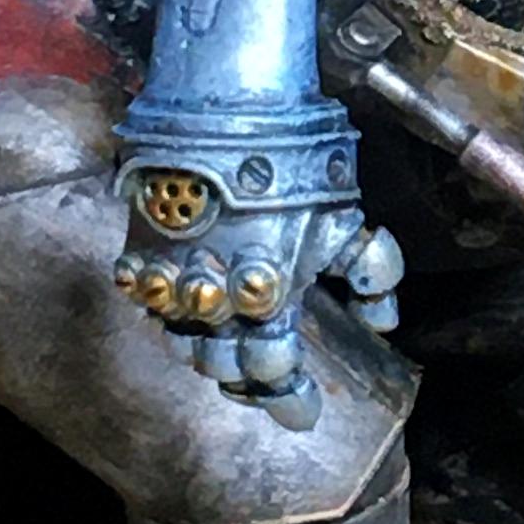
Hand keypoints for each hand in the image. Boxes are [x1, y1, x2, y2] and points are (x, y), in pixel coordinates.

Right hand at [110, 113, 400, 408]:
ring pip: (183, 343)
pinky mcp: (140, 252)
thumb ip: (371, 274)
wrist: (223, 111)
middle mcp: (215, 299)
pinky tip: (181, 310)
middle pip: (224, 367)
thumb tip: (383, 321)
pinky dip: (166, 313)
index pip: (273, 371)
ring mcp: (172, 279)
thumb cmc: (291, 164)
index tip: (304, 412)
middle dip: (249, 381)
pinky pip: (147, 302)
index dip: (289, 401)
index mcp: (267, 297)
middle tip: (267, 382)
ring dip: (208, 352)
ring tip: (227, 351)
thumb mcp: (345, 218)